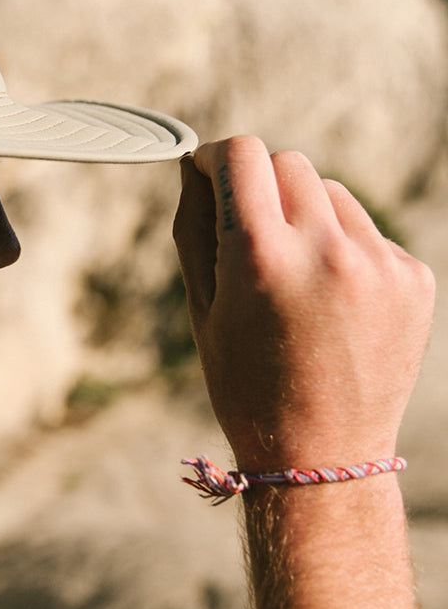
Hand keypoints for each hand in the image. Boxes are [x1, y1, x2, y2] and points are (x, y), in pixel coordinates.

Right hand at [174, 136, 434, 470]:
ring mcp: (378, 263)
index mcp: (262, 258)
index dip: (216, 156)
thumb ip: (194, 226)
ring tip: (294, 277)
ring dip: (304, 214)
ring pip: (329, 192)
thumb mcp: (201, 307)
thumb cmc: (246, 382)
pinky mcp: (413, 277)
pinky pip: (365, 230)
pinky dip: (342, 247)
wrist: (323, 453)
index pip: (242, 155)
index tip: (208, 170)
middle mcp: (327, 250)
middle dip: (259, 184)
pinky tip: (331, 300)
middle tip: (248, 233)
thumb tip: (196, 168)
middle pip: (288, 163)